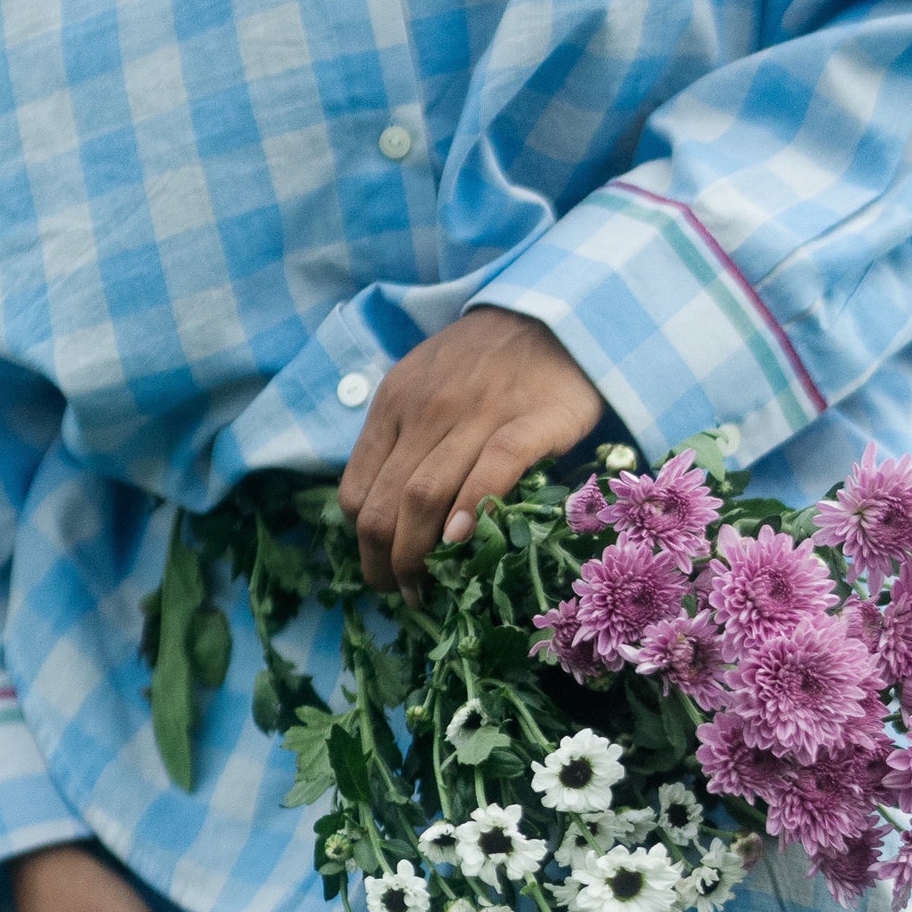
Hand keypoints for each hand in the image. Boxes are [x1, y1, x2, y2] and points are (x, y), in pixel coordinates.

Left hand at [339, 306, 604, 599]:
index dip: (363, 544)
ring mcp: (475, 414)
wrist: (554, 315)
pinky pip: (491, 469)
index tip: (381, 572)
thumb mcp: (424, 387)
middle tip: (405, 596)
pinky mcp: (529, 421)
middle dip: (385, 564)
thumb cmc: (487, 363)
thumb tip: (386, 513)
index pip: (357, 491)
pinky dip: (471, 508)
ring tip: (428, 590)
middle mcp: (425, 411)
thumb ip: (402, 439)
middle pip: (386, 505)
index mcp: (393, 405)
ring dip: (419, 556)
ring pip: (425, 495)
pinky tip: (464, 541)